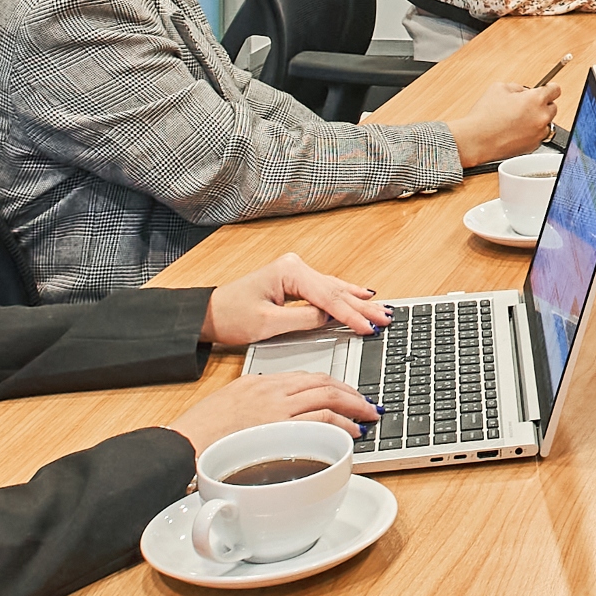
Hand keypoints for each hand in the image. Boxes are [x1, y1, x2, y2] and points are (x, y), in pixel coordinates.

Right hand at [170, 367, 377, 455]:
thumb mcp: (230, 405)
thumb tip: (279, 417)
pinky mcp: (277, 428)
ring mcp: (276, 408)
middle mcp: (271, 390)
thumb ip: (257, 405)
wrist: (182, 444)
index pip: (306, 376)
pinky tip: (351, 431)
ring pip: (327, 397)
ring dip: (353, 405)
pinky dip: (341, 423)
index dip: (332, 384)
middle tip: (367, 401)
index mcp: (260, 382)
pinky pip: (319, 420)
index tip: (346, 391)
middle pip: (322, 382)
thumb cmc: (201, 432)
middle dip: (351, 391)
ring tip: (368, 414)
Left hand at [200, 252, 389, 345]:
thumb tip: (330, 318)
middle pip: (336, 289)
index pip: (328, 297)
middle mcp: (295, 267)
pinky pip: (325, 290)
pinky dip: (344, 297)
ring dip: (357, 302)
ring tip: (381, 309)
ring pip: (334, 289)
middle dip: (362, 306)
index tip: (368, 327)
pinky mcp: (294, 282)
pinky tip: (361, 295)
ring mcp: (296, 272)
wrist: (209, 313)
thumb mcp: (267, 324)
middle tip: (386, 318)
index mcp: (289, 272)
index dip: (350, 315)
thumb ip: (304, 319)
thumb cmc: (231, 316)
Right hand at [446, 62, 564, 168]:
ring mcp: (538, 134)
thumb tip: (524, 91)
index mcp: (536, 99)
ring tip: (518, 120)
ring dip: (537, 120)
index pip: (555, 90)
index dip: (549, 88)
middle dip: (541, 105)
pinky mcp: (532, 147)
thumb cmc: (485, 115)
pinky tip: (516, 131)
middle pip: (553, 107)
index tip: (547, 88)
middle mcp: (541, 117)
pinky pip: (537, 137)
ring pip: (546, 124)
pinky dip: (531, 133)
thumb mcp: (500, 88)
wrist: (476, 140)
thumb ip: (518, 87)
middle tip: (526, 106)